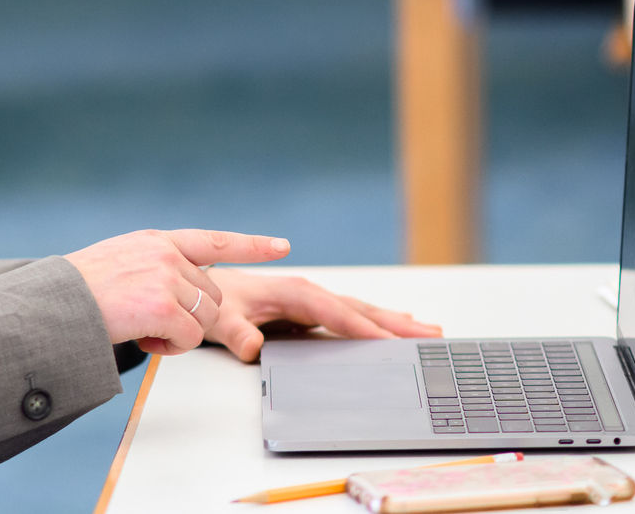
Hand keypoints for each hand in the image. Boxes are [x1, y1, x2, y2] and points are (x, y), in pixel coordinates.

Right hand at [64, 229, 291, 355]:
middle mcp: (166, 254)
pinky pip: (190, 338)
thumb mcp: (122, 261)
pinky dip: (170, 347)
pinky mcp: (163, 306)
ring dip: (180, 334)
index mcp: (158, 241)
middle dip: (191, 317)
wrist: (55, 302)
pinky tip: (143, 339)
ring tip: (145, 330)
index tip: (281, 246)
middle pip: (212, 296)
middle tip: (154, 325)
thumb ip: (156, 266)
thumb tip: (184, 291)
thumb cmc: (81, 290)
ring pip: (204, 319)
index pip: (214, 240)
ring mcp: (166, 277)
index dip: (251, 245)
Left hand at [203, 268, 441, 360]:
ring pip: (359, 311)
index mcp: (292, 292)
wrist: (203, 287)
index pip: (334, 312)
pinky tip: (397, 326)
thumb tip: (253, 349)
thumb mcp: (220, 319)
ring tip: (429, 331)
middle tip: (431, 334)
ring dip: (393, 321)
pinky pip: (350, 317)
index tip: (390, 342)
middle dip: (394, 321)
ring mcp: (311, 302)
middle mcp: (308, 293)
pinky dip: (377, 322)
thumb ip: (236, 332)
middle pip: (358, 309)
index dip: (361, 327)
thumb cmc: (215, 300)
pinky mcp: (311, 311)